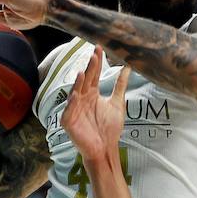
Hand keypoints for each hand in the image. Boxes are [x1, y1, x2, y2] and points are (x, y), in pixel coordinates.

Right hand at [60, 47, 129, 176]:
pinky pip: (69, 111)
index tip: (100, 48)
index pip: (94, 74)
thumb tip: (128, 68)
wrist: (105, 149)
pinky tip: (76, 95)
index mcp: (92, 94)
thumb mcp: (117, 103)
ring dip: (79, 84)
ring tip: (84, 72)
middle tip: (94, 54)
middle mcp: (82, 99)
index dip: (97, 62)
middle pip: (86, 80)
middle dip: (90, 68)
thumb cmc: (109, 128)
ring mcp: (74, 109)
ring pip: (75, 93)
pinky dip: (72, 103)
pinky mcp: (69, 122)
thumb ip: (120, 85)